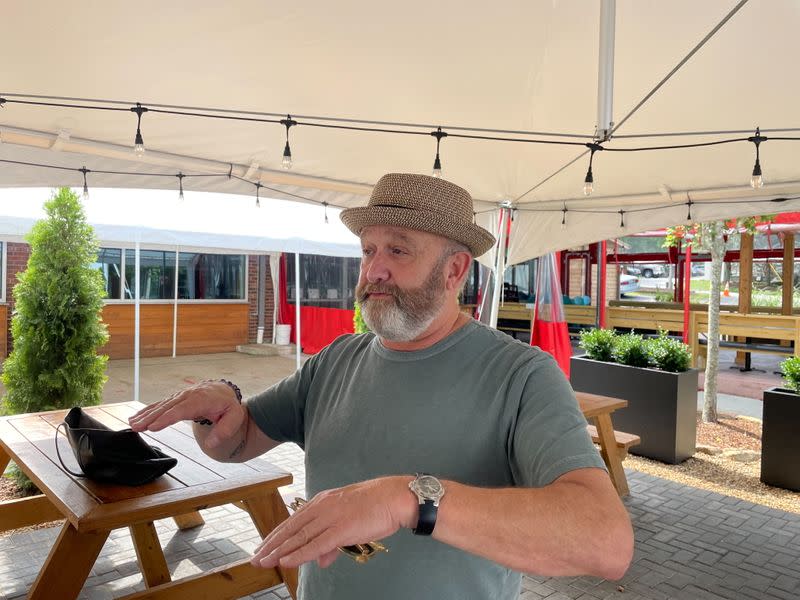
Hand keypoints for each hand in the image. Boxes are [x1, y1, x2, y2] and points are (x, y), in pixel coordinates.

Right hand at [128, 380, 243, 447]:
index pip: (182, 410)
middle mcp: (188, 396)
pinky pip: (160, 404)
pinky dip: (147, 410)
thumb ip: (224, 430)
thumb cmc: (228, 406)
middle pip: (167, 407)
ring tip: (132, 424)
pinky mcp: (175, 399)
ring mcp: (180, 396)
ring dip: (145, 414)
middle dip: (151, 417)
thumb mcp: (234, 418)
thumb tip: (211, 444)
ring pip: (161, 405)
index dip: (167, 418)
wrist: (224, 391)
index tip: (153, 427)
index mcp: (202, 400)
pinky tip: (135, 417)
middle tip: (136, 427)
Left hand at [252, 476, 415, 568]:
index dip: (276, 535)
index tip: (263, 546)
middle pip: (291, 528)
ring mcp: (331, 517)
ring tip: (265, 562)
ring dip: (280, 551)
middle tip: (255, 558)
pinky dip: (299, 554)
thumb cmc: (375, 507)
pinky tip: (286, 561)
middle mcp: (322, 507)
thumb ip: (332, 541)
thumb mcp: (349, 521)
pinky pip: (315, 544)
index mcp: (323, 501)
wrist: (394, 497)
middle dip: (272, 545)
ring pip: (299, 537)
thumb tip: (321, 559)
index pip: (293, 520)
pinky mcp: (341, 528)